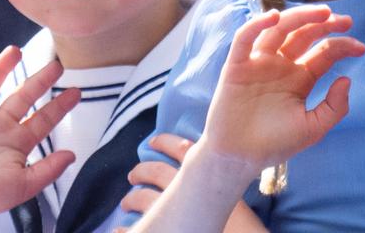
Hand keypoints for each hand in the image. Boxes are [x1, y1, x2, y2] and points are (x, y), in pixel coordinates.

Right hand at [0, 47, 79, 232]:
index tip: (77, 91)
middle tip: (56, 64)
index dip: (60, 105)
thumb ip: (49, 169)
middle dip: (39, 80)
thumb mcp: (25, 185)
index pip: (43, 118)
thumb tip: (72, 155)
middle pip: (22, 96)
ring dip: (1, 67)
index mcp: (17, 141)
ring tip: (15, 50)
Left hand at [119, 134, 266, 232]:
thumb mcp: (235, 193)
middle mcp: (184, 188)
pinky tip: (119, 230)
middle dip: (141, 170)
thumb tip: (206, 168)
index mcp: (204, 173)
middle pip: (155, 170)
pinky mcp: (165, 229)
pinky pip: (137, 227)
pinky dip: (125, 229)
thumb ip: (219, 177)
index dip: (164, 141)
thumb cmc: (245, 224)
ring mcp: (172, 210)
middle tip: (133, 176)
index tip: (153, 141)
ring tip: (126, 203)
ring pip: (142, 197)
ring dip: (130, 199)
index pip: (179, 148)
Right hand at [201, 6, 364, 173]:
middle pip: (304, 35)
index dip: (342, 46)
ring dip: (299, 17)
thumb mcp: (313, 128)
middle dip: (325, 24)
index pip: (323, 53)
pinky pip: (245, 38)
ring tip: (321, 12)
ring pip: (279, 30)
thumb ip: (334, 107)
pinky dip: (257, 24)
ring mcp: (259, 63)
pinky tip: (274, 17)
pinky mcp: (237, 65)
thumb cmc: (275, 144)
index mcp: (300, 78)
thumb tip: (347, 79)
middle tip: (345, 20)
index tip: (361, 47)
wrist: (239, 157)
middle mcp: (281, 65)